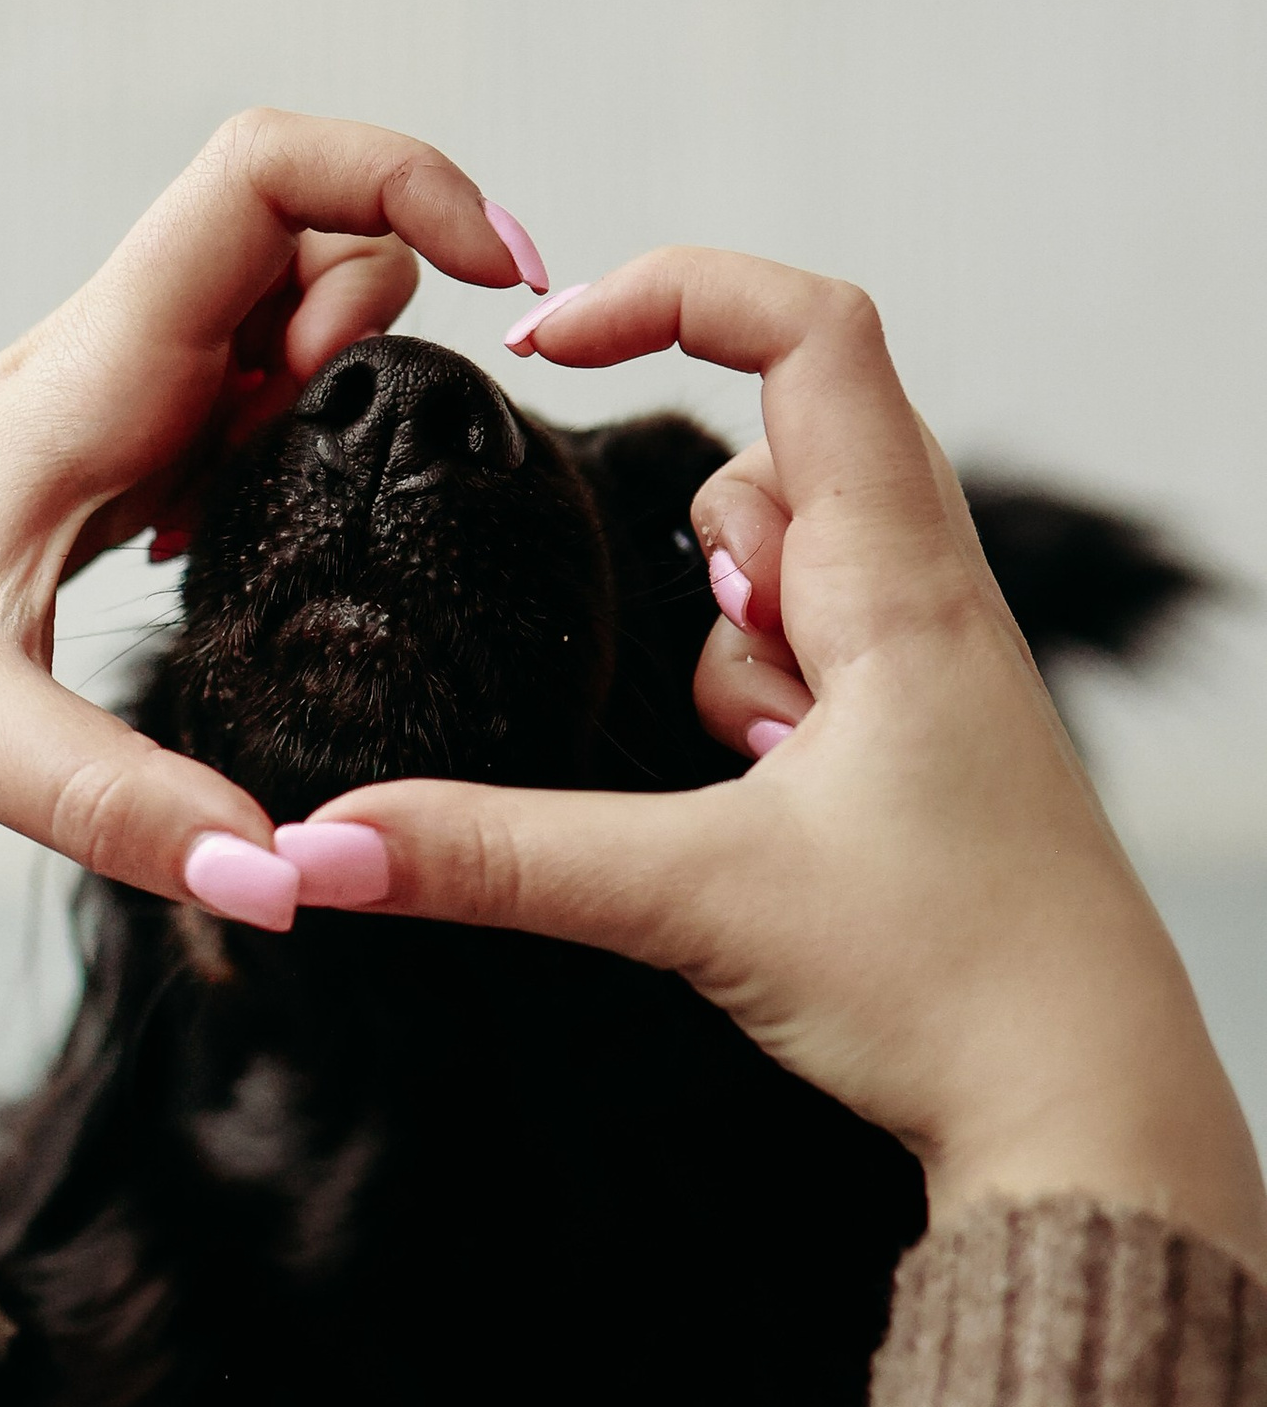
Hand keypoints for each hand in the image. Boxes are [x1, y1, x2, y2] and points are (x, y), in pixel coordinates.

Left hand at [0, 112, 545, 900]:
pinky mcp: (107, 463)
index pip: (261, 172)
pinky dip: (285, 436)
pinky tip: (239, 542)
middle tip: (354, 463)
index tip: (493, 274)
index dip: (399, 175)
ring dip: (335, 378)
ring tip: (292, 512)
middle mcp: (106, 360)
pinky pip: (240, 396)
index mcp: (89, 371)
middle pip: (303, 230)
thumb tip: (280, 883)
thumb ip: (120, 807)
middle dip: (382, 309)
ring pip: (278, 310)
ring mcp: (109, 407)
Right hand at [293, 251, 1266, 1275]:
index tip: (551, 339)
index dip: (674, 290)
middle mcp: (925, 593)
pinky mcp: (913, 732)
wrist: (1087, 1115)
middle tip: (690, 662)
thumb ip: (495, 858)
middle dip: (688, 530)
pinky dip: (752, 697)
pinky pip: (801, 649)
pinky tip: (776, 804)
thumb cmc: (957, 987)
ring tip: (761, 774)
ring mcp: (925, 661)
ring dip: (728, 632)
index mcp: (899, 580)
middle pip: (781, 439)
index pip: (810, 332)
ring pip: (785, 554)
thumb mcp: (694, 901)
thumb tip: (320, 846)